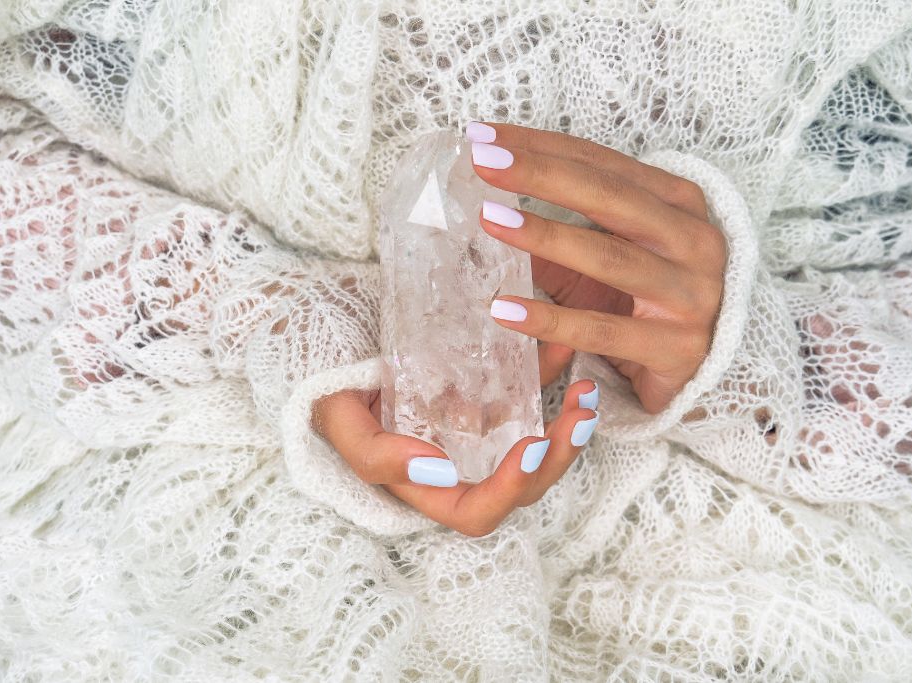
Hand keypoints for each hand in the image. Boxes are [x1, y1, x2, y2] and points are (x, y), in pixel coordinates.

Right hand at [310, 344, 597, 536]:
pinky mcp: (485, 393)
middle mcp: (457, 465)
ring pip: (535, 447)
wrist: (324, 335)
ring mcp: (474, 431)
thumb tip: (439, 472)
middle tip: (581, 417)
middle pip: (521, 486)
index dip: (511, 490)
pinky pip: (526, 395)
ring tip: (587, 395)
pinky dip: (551, 377)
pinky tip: (569, 354)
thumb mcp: (338, 421)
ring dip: (568, 426)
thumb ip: (376, 455)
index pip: (475, 512)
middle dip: (559, 457)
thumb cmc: (329, 385)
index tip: (533, 446)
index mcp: (425, 486)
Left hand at [466, 121, 726, 412]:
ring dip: (545, 236)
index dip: (544, 147)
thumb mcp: (607, 255)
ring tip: (489, 219)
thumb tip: (490, 203)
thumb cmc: (647, 301)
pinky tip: (504, 309)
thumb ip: (561, 231)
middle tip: (484, 160)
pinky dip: (550, 320)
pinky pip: (602, 331)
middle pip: (611, 197)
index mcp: (679, 204)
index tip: (485, 136)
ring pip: (610, 258)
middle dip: (543, 174)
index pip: (603, 164)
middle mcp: (694, 241)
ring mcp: (691, 295)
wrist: (702, 371)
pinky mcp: (677, 349)